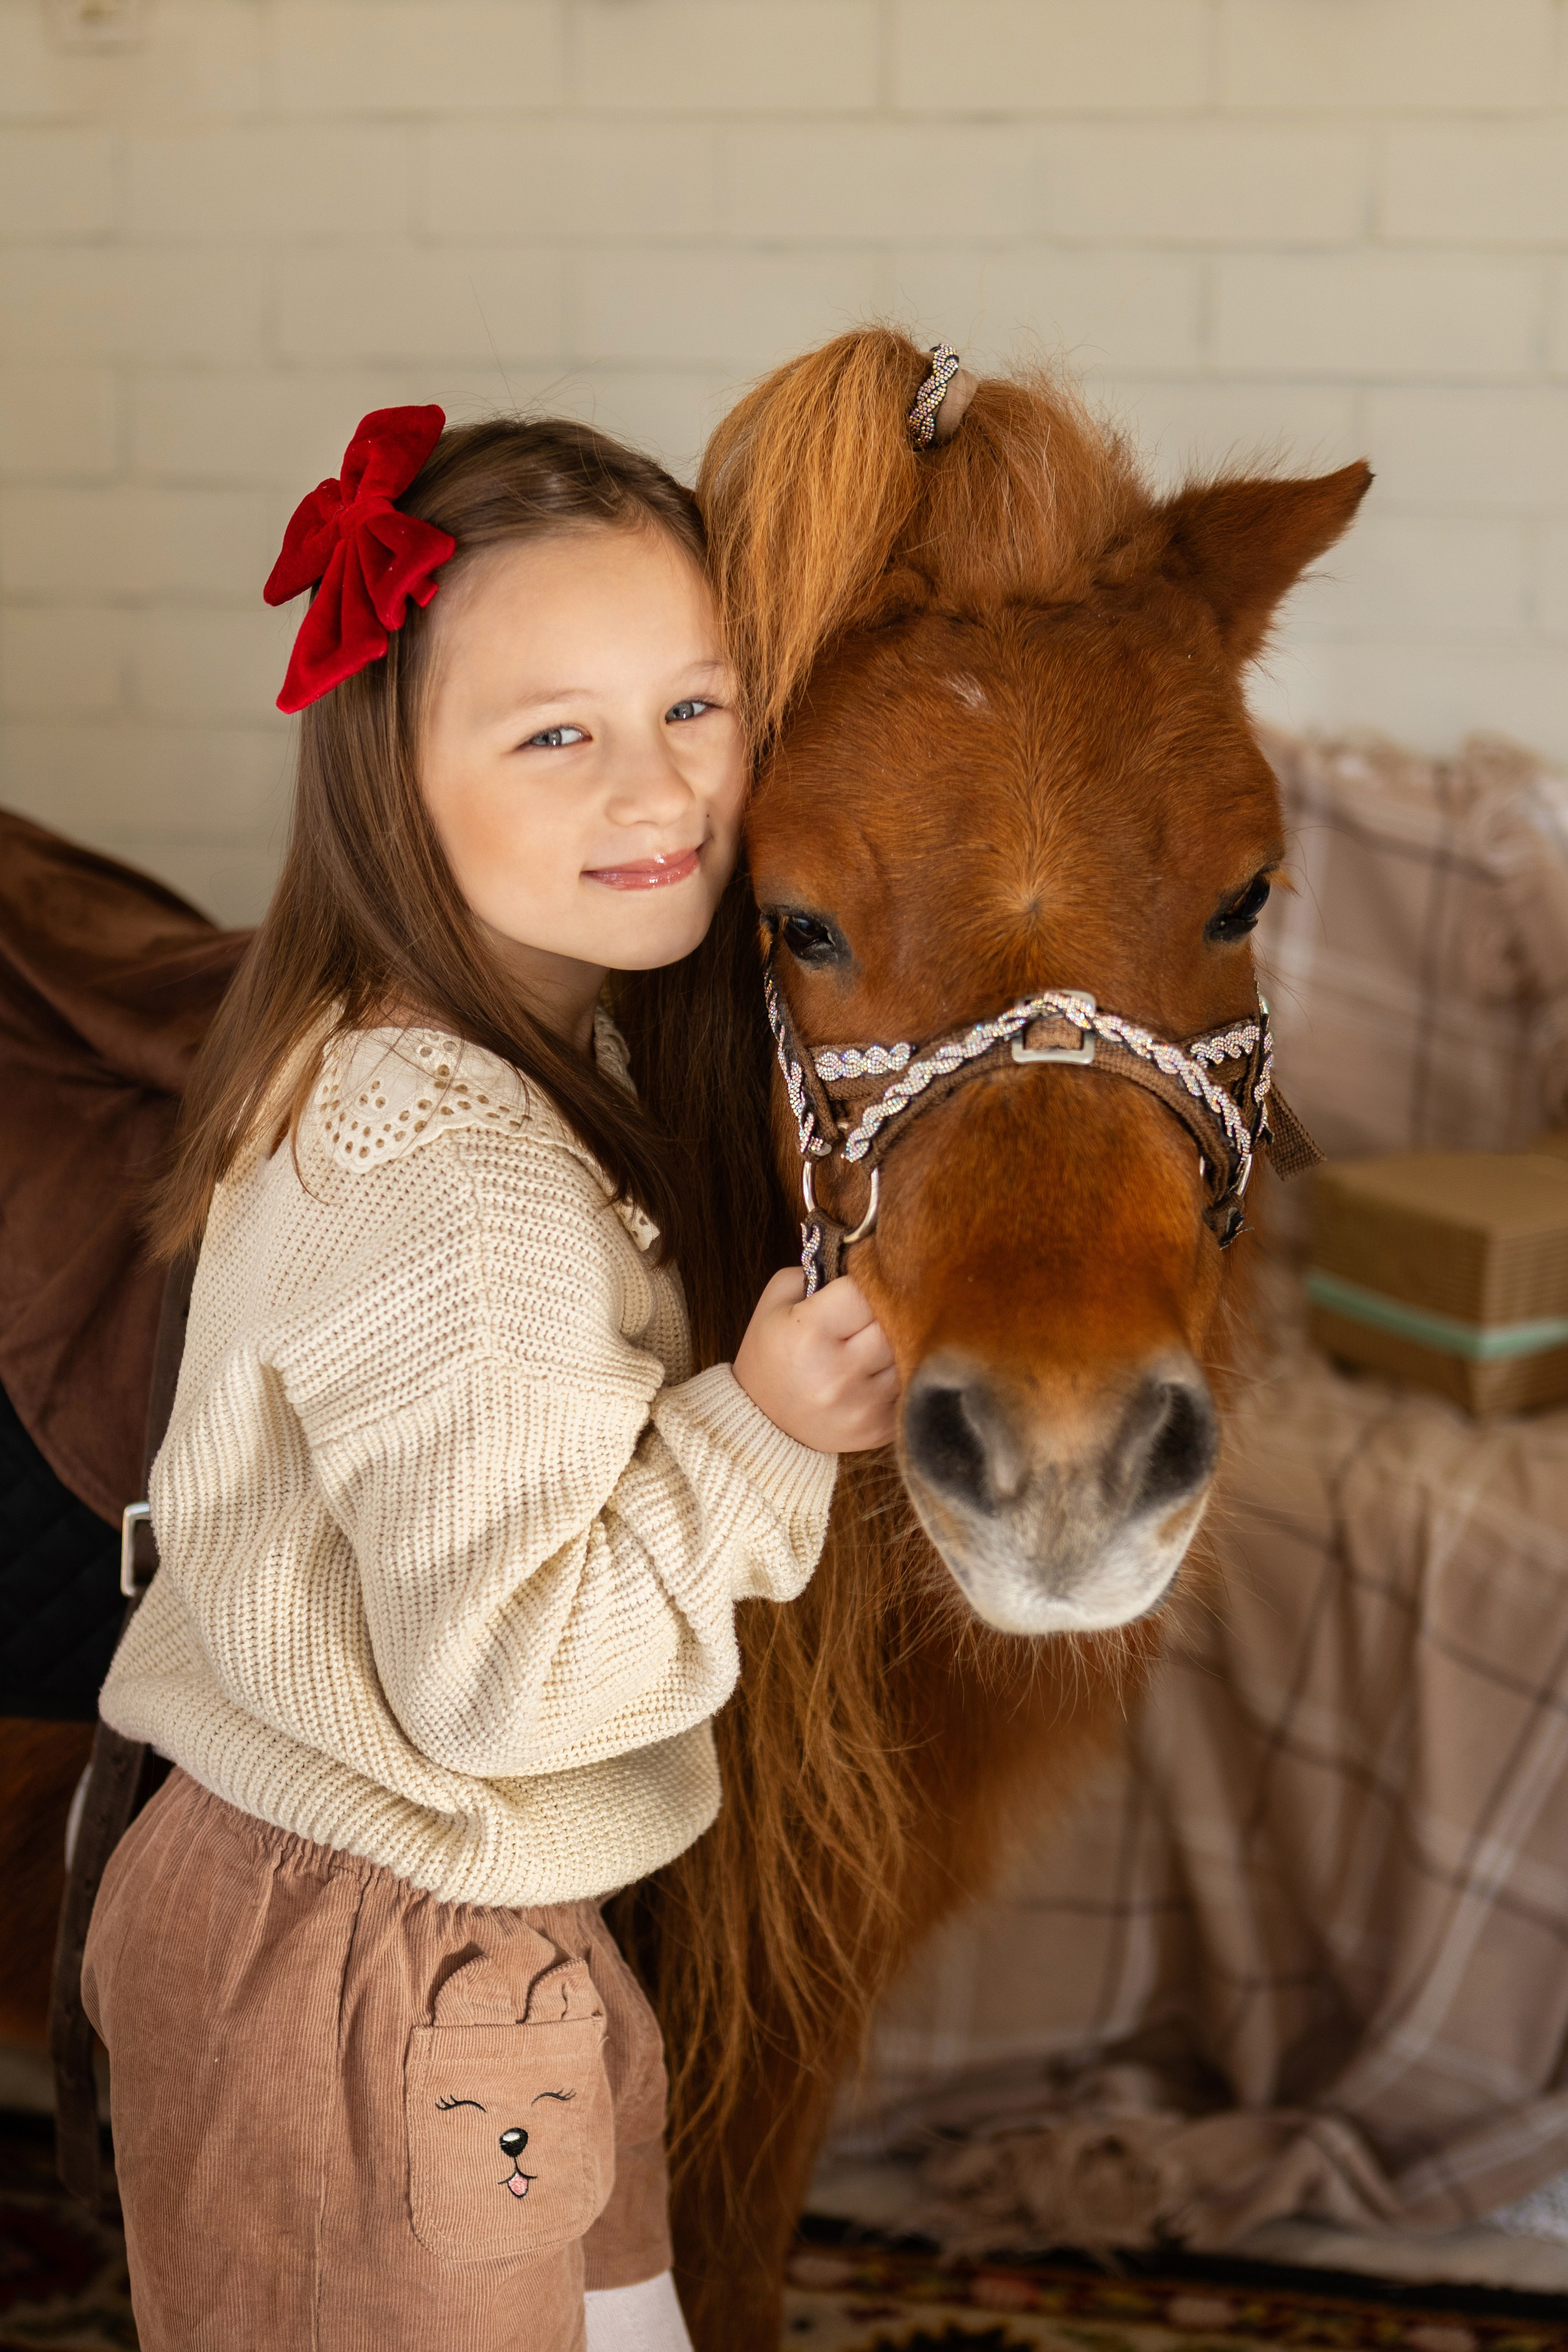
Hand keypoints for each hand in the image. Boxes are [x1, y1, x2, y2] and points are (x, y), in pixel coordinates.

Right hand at [733, 1269, 897, 1454]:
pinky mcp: (880, 1429)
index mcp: (811, 1333)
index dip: (865, 1284)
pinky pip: (910, 1386)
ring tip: (872, 1343)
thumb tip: (859, 1257)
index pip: (866, 1290)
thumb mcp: (774, 1303)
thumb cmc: (769, 1356)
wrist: (764, 1425)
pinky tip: (878, 1372)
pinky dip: (900, 1375)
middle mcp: (840, 1372)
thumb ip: (815, 1270)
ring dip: (896, 1344)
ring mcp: (864, 1405)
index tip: (858, 1289)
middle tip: (870, 1315)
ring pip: (909, 1354)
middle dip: (885, 1312)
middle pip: (894, 1322)